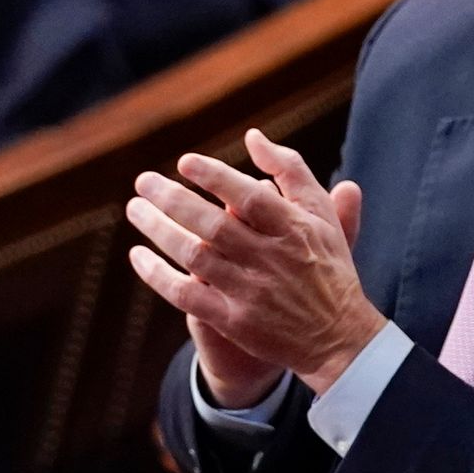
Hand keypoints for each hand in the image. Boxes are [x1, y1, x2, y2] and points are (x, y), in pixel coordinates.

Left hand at [127, 128, 380, 401]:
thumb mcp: (321, 214)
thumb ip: (290, 170)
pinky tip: (138, 256)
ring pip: (195, 256)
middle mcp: (272, 259)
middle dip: (172, 200)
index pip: (248, 197)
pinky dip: (158, 275)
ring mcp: (251, 292)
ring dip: (159, 230)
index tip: (184, 162)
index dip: (215, 177)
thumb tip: (252, 136)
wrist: (338, 336)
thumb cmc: (327, 265)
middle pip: (213, 225)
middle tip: (144, 181)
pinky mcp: (234, 321)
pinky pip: (186, 295)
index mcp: (295, 229)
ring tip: (135, 209)